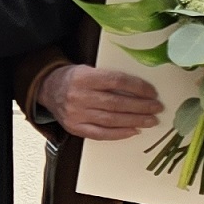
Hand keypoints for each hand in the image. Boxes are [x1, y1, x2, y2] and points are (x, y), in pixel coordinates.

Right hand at [37, 63, 162, 141]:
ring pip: (111, 120)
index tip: (152, 92)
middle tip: (157, 108)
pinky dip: (119, 133)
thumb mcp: (88, 69)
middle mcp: (79, 96)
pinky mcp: (74, 128)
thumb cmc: (73, 78)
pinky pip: (100, 134)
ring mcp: (76, 114)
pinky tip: (133, 131)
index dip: (137, 87)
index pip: (117, 81)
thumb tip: (140, 90)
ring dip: (135, 121)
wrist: (47, 88)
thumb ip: (109, 78)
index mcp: (84, 77)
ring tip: (150, 120)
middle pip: (117, 103)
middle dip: (141, 107)